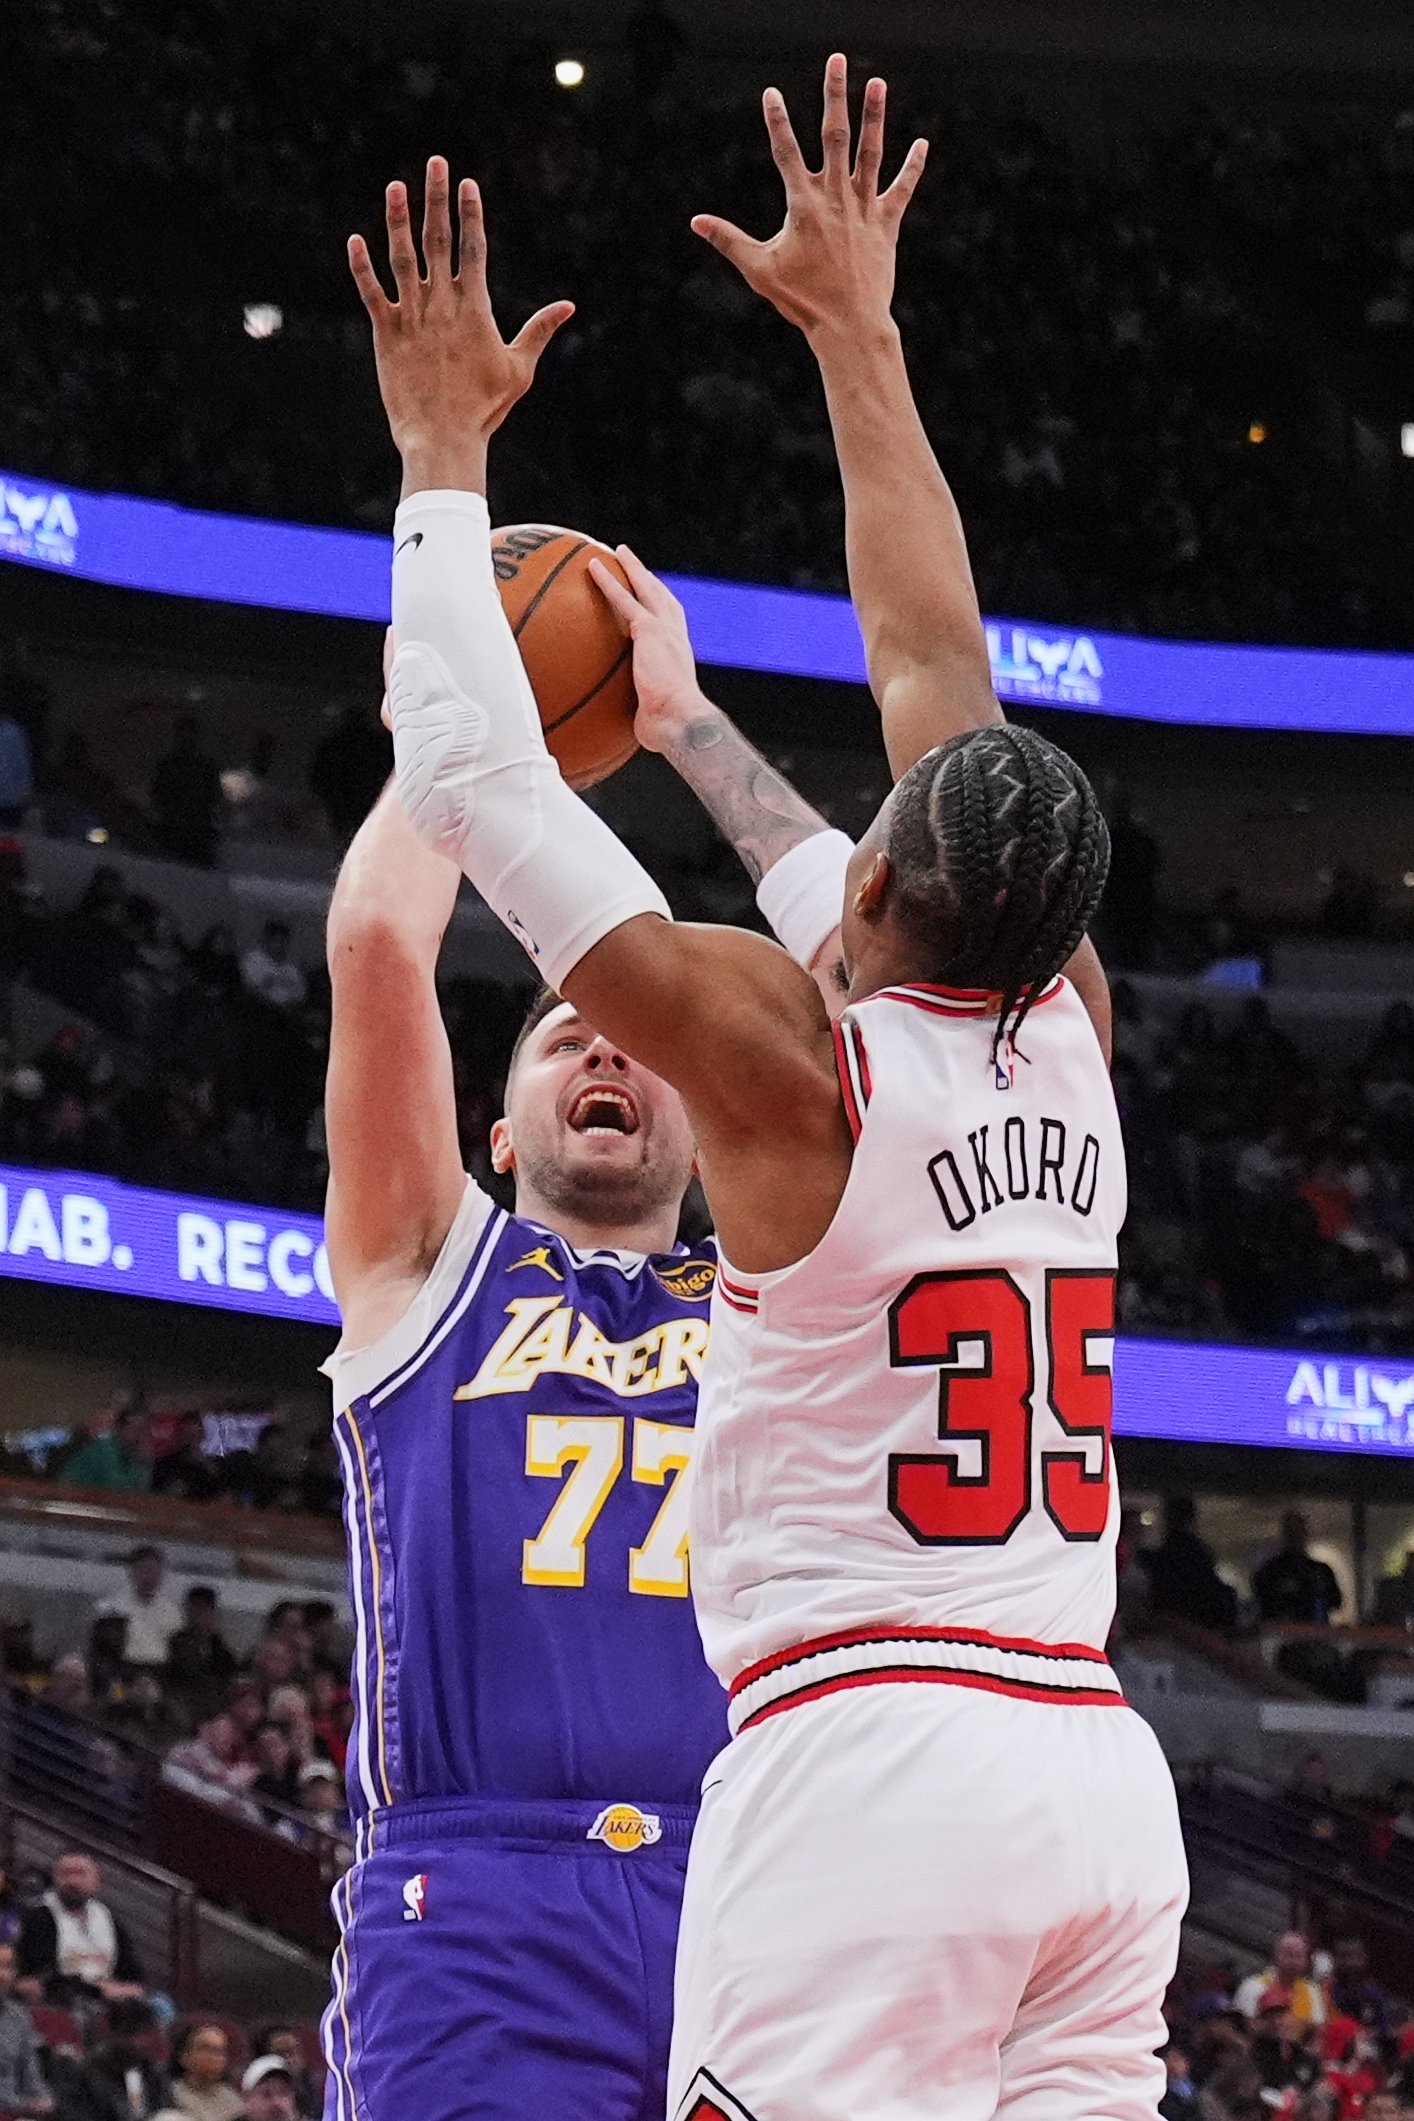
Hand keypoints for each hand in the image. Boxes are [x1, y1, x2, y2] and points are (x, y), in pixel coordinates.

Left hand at [348, 156, 573, 493]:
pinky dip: (361, 266)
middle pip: (440, 239)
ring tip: (396, 186)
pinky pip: (370, 292)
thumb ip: (539, 332)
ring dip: (398, 219)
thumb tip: (568, 306)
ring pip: (402, 256)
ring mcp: (412, 316)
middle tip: (436, 162)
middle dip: (438, 198)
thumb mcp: (519, 369)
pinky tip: (355, 239)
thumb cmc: (484, 408)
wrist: (443, 437)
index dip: (471, 213)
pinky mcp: (386, 333)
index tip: (467, 183)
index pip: (474, 248)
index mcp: (475, 308)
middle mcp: (442, 304)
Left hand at [587, 547, 712, 751]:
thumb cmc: (668, 729)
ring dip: (631, 569)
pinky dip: (608, 581)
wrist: (679, 720)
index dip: (661, 611)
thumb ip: (641, 716)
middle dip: (649, 580)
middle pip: (662, 599)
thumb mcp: (652, 720)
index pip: (670, 627)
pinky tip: (593, 566)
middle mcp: (675, 638)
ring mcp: (664, 630)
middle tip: (635, 565)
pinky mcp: (648, 630)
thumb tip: (629, 734)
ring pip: (646, 590)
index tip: (652, 600)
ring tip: (615, 552)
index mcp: (678, 656)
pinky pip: (623, 599)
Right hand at [690, 54, 925, 340]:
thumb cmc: (802, 301)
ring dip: (874, 116)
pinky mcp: (887, 225)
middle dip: (834, 95)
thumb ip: (729, 240)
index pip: (786, 152)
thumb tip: (696, 222)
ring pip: (870, 153)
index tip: (772, 92)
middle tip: (837, 60)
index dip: (777, 121)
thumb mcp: (759, 270)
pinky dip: (913, 167)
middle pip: (834, 136)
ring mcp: (864, 209)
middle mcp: (836, 198)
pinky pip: (902, 189)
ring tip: (878, 83)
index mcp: (803, 205)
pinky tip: (922, 143)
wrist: (849, 326)